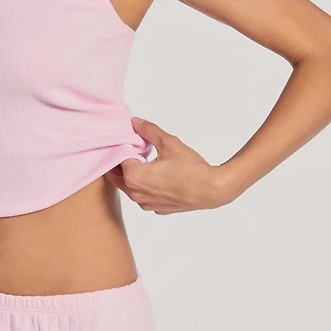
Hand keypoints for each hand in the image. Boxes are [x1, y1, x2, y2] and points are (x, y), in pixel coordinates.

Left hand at [105, 117, 232, 213]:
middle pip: (118, 175)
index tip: (130, 140)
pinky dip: (145, 185)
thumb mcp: (168, 142)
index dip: (123, 147)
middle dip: (122, 163)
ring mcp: (146, 204)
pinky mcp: (156, 209)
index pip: (117, 159)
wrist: (212, 191)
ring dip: (132, 174)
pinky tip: (158, 175)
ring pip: (129, 187)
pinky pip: (143, 195)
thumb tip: (135, 122)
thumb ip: (148, 130)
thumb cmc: (191, 168)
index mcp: (134, 177)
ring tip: (147, 160)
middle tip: (134, 149)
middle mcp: (135, 194)